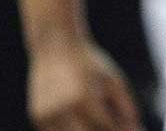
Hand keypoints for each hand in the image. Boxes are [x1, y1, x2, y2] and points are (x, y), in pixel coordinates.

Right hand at [27, 36, 142, 130]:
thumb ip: (127, 109)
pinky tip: (77, 119)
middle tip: (109, 122)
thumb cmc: (89, 62)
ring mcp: (48, 114)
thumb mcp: (114, 80)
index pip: (109, 128)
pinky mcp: (38, 116)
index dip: (121, 128)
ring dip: (85, 129)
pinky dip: (69, 129)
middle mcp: (64, 109)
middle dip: (103, 129)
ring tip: (91, 116)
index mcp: (84, 100)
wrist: (54, 43)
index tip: (127, 125)